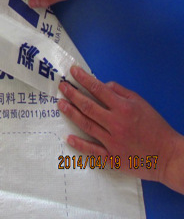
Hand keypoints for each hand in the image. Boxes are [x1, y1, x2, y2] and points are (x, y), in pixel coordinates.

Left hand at [58, 66, 183, 193]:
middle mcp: (116, 123)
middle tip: (62, 86)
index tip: (73, 71)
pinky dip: (79, 144)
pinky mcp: (112, 157)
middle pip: (88, 106)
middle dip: (72, 94)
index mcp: (124, 108)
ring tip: (61, 103)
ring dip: (71, 113)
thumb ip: (120, 92)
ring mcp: (112, 141)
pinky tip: (68, 137)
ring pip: (86, 125)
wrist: (168, 155)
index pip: (99, 89)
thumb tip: (102, 84)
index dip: (84, 79)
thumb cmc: (154, 126)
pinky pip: (92, 150)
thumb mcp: (141, 103)